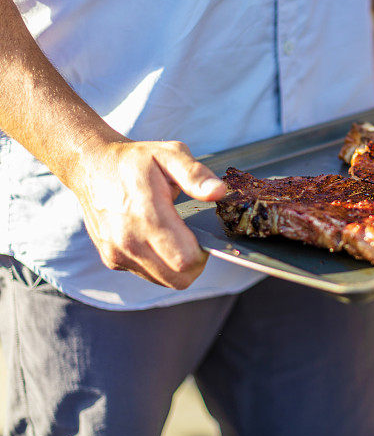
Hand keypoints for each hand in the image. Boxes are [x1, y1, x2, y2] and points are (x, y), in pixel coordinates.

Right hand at [69, 139, 226, 288]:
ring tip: (173, 235)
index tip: (203, 236)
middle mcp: (129, 241)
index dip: (203, 253)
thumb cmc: (134, 160)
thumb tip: (219, 192)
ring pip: (163, 280)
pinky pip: (145, 274)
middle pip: (178, 278)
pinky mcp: (111, 258)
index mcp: (147, 217)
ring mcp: (117, 253)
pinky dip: (158, 264)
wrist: (92, 166)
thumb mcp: (170, 155)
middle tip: (193, 239)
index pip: (186, 260)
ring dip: (175, 266)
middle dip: (193, 264)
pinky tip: (155, 239)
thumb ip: (196, 175)